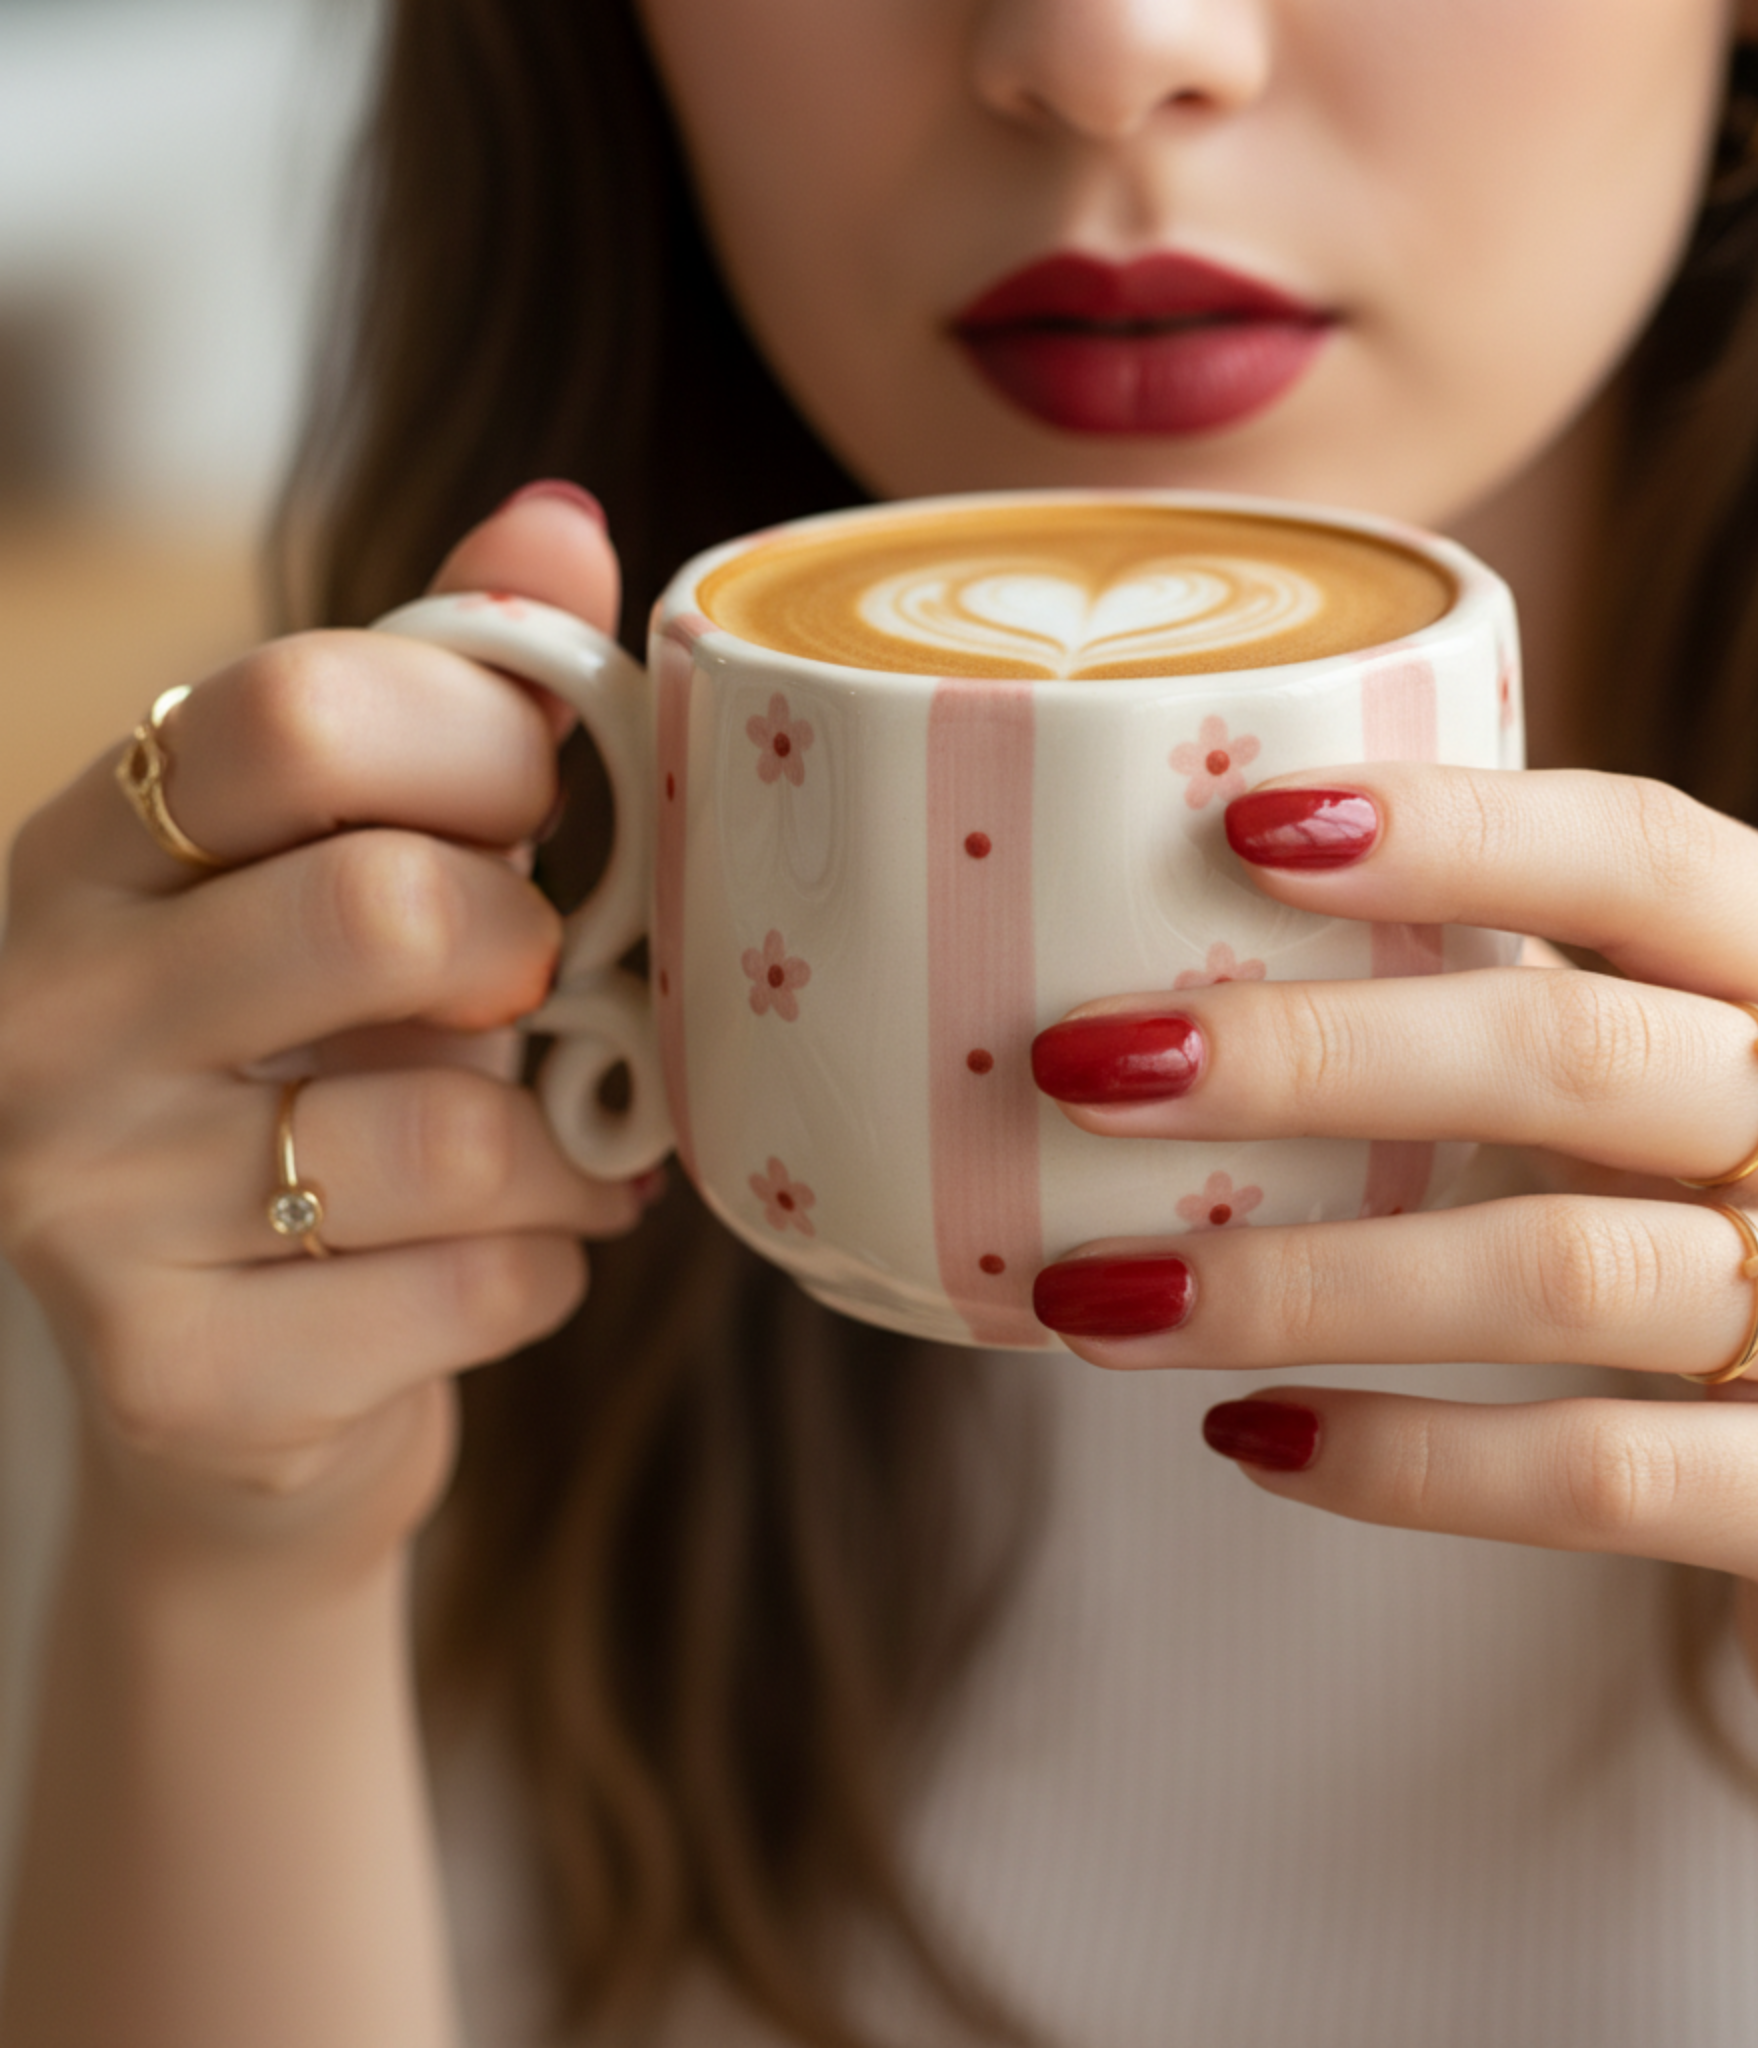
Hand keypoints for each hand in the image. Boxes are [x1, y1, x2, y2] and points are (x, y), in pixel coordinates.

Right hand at [0, 488, 641, 1575]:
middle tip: (543, 989)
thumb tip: (563, 514)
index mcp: (89, 855)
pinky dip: (548, 1271)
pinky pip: (478, 1289)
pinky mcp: (179, 1379)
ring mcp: (81, 1211)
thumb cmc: (320, 1096)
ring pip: (450, 1135)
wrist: (242, 1396)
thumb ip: (449, 703)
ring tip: (559, 1154)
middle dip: (532, 953)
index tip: (542, 795)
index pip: (295, 714)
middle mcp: (40, 1015)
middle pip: (383, 912)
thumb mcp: (366, 883)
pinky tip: (503, 1264)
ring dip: (568, 1150)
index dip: (486, 740)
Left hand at [1030, 763, 1757, 1809]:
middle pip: (1571, 1053)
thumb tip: (1214, 992)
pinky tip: (1253, 1441)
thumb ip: (1555, 1035)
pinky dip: (1401, 1460)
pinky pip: (1601, 1470)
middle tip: (1087, 1062)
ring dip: (1298, 1282)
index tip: (1232, 828)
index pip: (1640, 849)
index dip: (1439, 829)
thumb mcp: (1732, 1116)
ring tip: (1104, 1289)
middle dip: (1303, 1053)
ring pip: (1561, 1272)